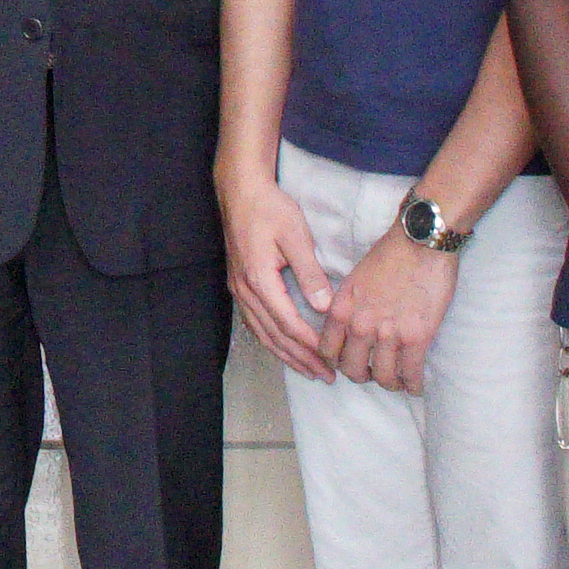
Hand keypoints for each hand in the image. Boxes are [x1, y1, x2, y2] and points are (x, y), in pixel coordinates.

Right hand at [218, 172, 339, 377]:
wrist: (240, 192)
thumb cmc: (269, 209)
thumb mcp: (295, 236)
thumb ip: (309, 273)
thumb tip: (323, 306)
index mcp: (259, 280)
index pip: (287, 323)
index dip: (309, 344)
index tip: (330, 358)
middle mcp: (245, 291)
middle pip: (274, 336)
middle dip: (300, 358)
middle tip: (324, 376)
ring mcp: (239, 290)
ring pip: (262, 333)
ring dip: (285, 354)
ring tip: (307, 370)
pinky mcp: (240, 285)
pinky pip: (255, 323)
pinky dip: (271, 340)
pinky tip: (283, 347)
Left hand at [318, 232, 462, 394]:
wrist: (421, 241)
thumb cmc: (390, 254)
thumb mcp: (354, 279)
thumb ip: (347, 305)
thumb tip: (347, 326)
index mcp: (341, 310)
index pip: (327, 351)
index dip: (336, 361)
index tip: (347, 361)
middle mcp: (360, 326)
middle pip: (352, 370)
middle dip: (361, 375)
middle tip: (371, 373)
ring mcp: (388, 334)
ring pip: (382, 377)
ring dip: (389, 383)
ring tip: (396, 381)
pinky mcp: (416, 338)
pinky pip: (410, 374)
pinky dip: (413, 385)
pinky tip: (415, 386)